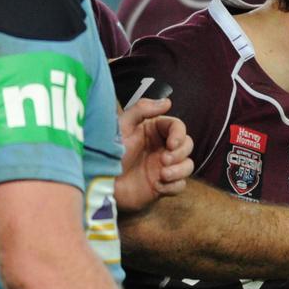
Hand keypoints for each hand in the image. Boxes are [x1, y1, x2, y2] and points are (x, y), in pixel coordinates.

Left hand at [114, 98, 193, 213]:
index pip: (177, 127)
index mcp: (154, 131)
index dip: (179, 134)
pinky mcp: (163, 186)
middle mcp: (162, 147)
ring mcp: (163, 167)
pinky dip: (173, 186)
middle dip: (180, 153)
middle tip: (164, 160)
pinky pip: (180, 185)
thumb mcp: (122, 126)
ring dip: (180, 170)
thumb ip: (142, 109)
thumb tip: (168, 102)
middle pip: (187, 145)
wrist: (99, 182)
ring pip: (188, 165)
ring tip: (163, 174)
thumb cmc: (107, 152)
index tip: (172, 144)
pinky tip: (158, 186)